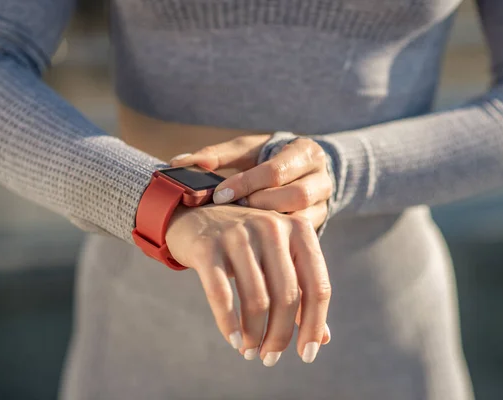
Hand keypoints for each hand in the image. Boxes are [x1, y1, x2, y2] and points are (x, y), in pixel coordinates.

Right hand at [166, 204, 330, 364]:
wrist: (196, 214)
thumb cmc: (247, 244)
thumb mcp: (279, 260)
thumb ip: (302, 294)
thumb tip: (322, 339)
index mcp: (298, 229)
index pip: (318, 286)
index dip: (314, 325)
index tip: (307, 354)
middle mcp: (272, 227)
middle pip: (288, 296)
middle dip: (280, 336)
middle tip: (270, 358)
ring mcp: (238, 234)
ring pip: (256, 299)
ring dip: (255, 335)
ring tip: (250, 352)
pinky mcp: (208, 246)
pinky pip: (221, 295)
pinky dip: (229, 324)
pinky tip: (234, 341)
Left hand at [170, 135, 331, 228]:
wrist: (301, 172)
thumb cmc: (266, 158)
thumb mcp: (246, 150)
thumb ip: (217, 155)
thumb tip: (178, 162)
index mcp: (305, 151)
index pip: (276, 170)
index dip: (246, 183)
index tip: (219, 194)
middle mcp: (321, 177)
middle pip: (295, 196)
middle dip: (260, 205)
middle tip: (232, 211)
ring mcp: (324, 204)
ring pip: (302, 220)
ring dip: (270, 225)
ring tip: (243, 227)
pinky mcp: (320, 224)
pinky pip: (302, 238)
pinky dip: (278, 241)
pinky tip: (255, 243)